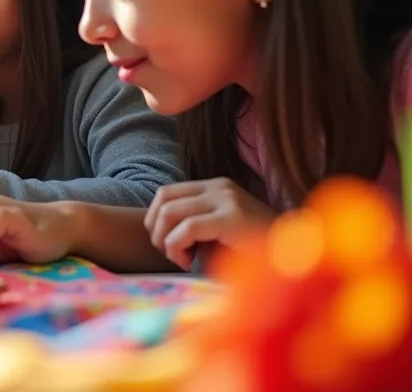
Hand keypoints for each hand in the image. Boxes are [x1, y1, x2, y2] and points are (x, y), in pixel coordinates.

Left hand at [145, 178, 276, 270]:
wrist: (295, 258)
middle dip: (157, 232)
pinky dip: (177, 247)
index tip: (167, 245)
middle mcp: (219, 187)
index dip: (155, 220)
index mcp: (214, 187)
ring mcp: (227, 199)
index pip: (165, 193)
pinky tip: (189, 262)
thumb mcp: (215, 233)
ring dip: (166, 241)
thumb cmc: (252, 252)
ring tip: (182, 260)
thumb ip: (189, 226)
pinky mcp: (232, 217)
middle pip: (163, 200)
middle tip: (171, 255)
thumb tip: (155, 232)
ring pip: (170, 212)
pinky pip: (188, 228)